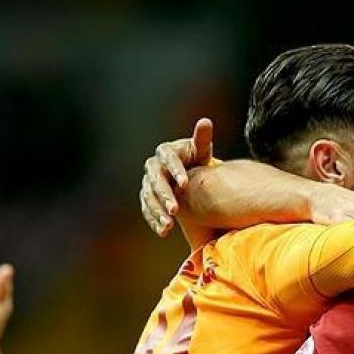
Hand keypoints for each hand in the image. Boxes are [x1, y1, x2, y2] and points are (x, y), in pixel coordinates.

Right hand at [140, 118, 213, 235]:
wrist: (189, 171)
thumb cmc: (197, 157)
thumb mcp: (201, 149)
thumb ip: (202, 138)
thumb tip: (205, 121)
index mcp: (165, 152)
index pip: (167, 159)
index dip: (175, 170)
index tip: (185, 183)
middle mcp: (153, 167)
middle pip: (155, 181)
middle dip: (164, 195)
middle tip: (175, 210)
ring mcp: (148, 183)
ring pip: (149, 198)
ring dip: (158, 211)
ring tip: (169, 226)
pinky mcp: (147, 197)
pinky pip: (148, 209)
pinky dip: (154, 220)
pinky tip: (163, 231)